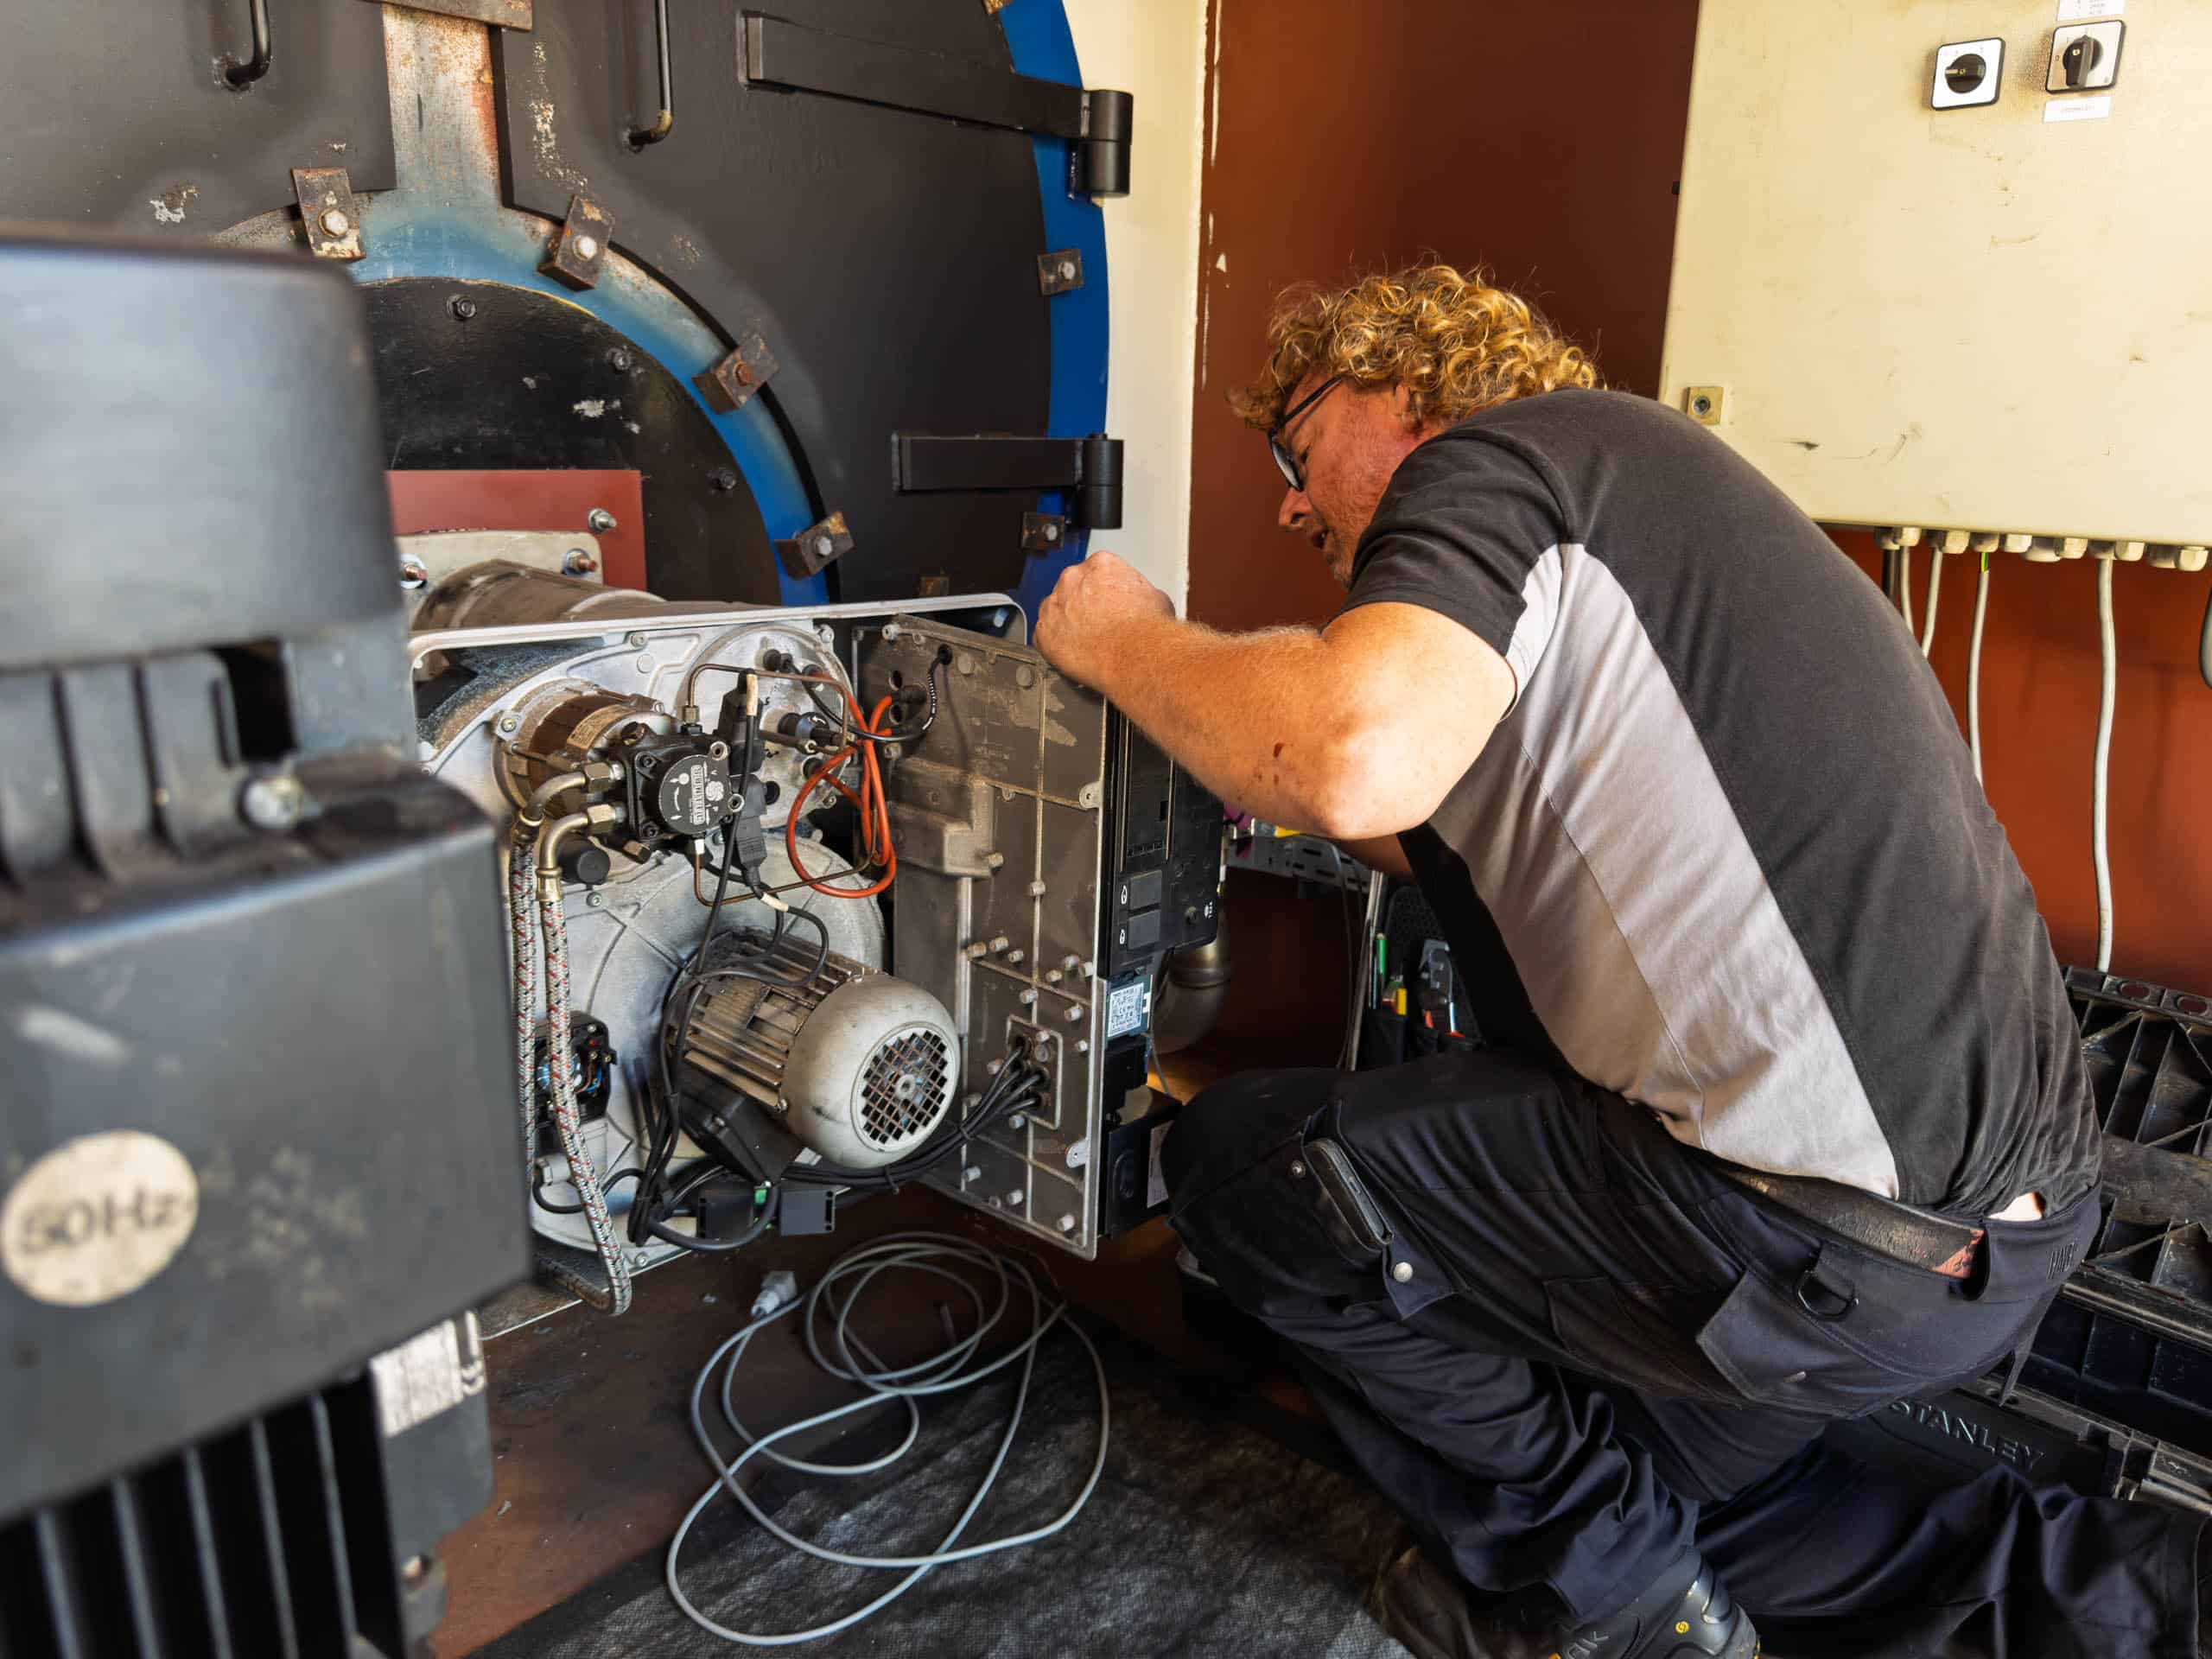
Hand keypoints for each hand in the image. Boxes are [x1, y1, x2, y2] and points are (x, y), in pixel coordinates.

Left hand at [1035, 549, 1174, 690]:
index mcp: (1100, 564)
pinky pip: (1043, 637)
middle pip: (1071, 588)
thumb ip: (1139, 592)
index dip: (1103, 590)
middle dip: (1082, 604)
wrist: (1135, 655)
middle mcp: (1072, 579)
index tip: (1108, 603)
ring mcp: (1054, 605)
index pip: (1095, 572)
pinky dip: (1054, 645)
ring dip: (1066, 623)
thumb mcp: (1156, 597)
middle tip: (1098, 623)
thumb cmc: (1145, 629)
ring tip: (1085, 641)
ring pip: (1054, 611)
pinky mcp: (1043, 633)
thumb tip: (1141, 601)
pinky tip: (1072, 653)